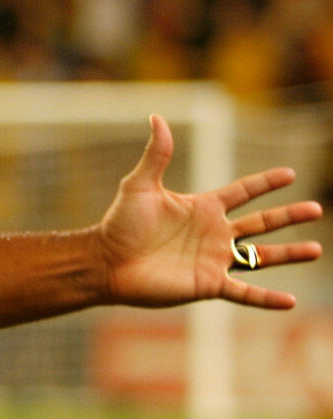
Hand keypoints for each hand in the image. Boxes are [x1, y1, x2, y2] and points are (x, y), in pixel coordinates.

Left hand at [100, 114, 321, 309]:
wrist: (107, 260)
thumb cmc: (120, 223)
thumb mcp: (139, 185)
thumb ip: (155, 155)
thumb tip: (156, 117)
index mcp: (202, 208)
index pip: (242, 192)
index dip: (265, 183)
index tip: (290, 174)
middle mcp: (213, 233)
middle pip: (261, 223)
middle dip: (288, 216)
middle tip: (316, 209)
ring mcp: (213, 259)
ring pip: (261, 257)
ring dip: (288, 254)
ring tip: (316, 249)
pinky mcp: (208, 284)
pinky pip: (244, 292)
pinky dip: (266, 298)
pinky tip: (290, 301)